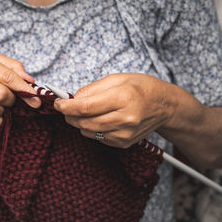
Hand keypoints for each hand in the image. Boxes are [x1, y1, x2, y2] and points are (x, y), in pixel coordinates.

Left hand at [54, 73, 176, 147]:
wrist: (164, 106)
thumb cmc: (141, 88)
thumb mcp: (116, 78)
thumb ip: (91, 89)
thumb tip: (72, 99)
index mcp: (123, 98)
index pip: (86, 107)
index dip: (67, 106)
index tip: (58, 103)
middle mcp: (125, 119)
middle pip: (84, 122)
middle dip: (70, 115)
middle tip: (67, 107)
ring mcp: (125, 134)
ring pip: (88, 132)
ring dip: (80, 122)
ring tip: (86, 112)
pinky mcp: (124, 143)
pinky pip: (98, 138)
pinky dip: (92, 129)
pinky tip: (100, 119)